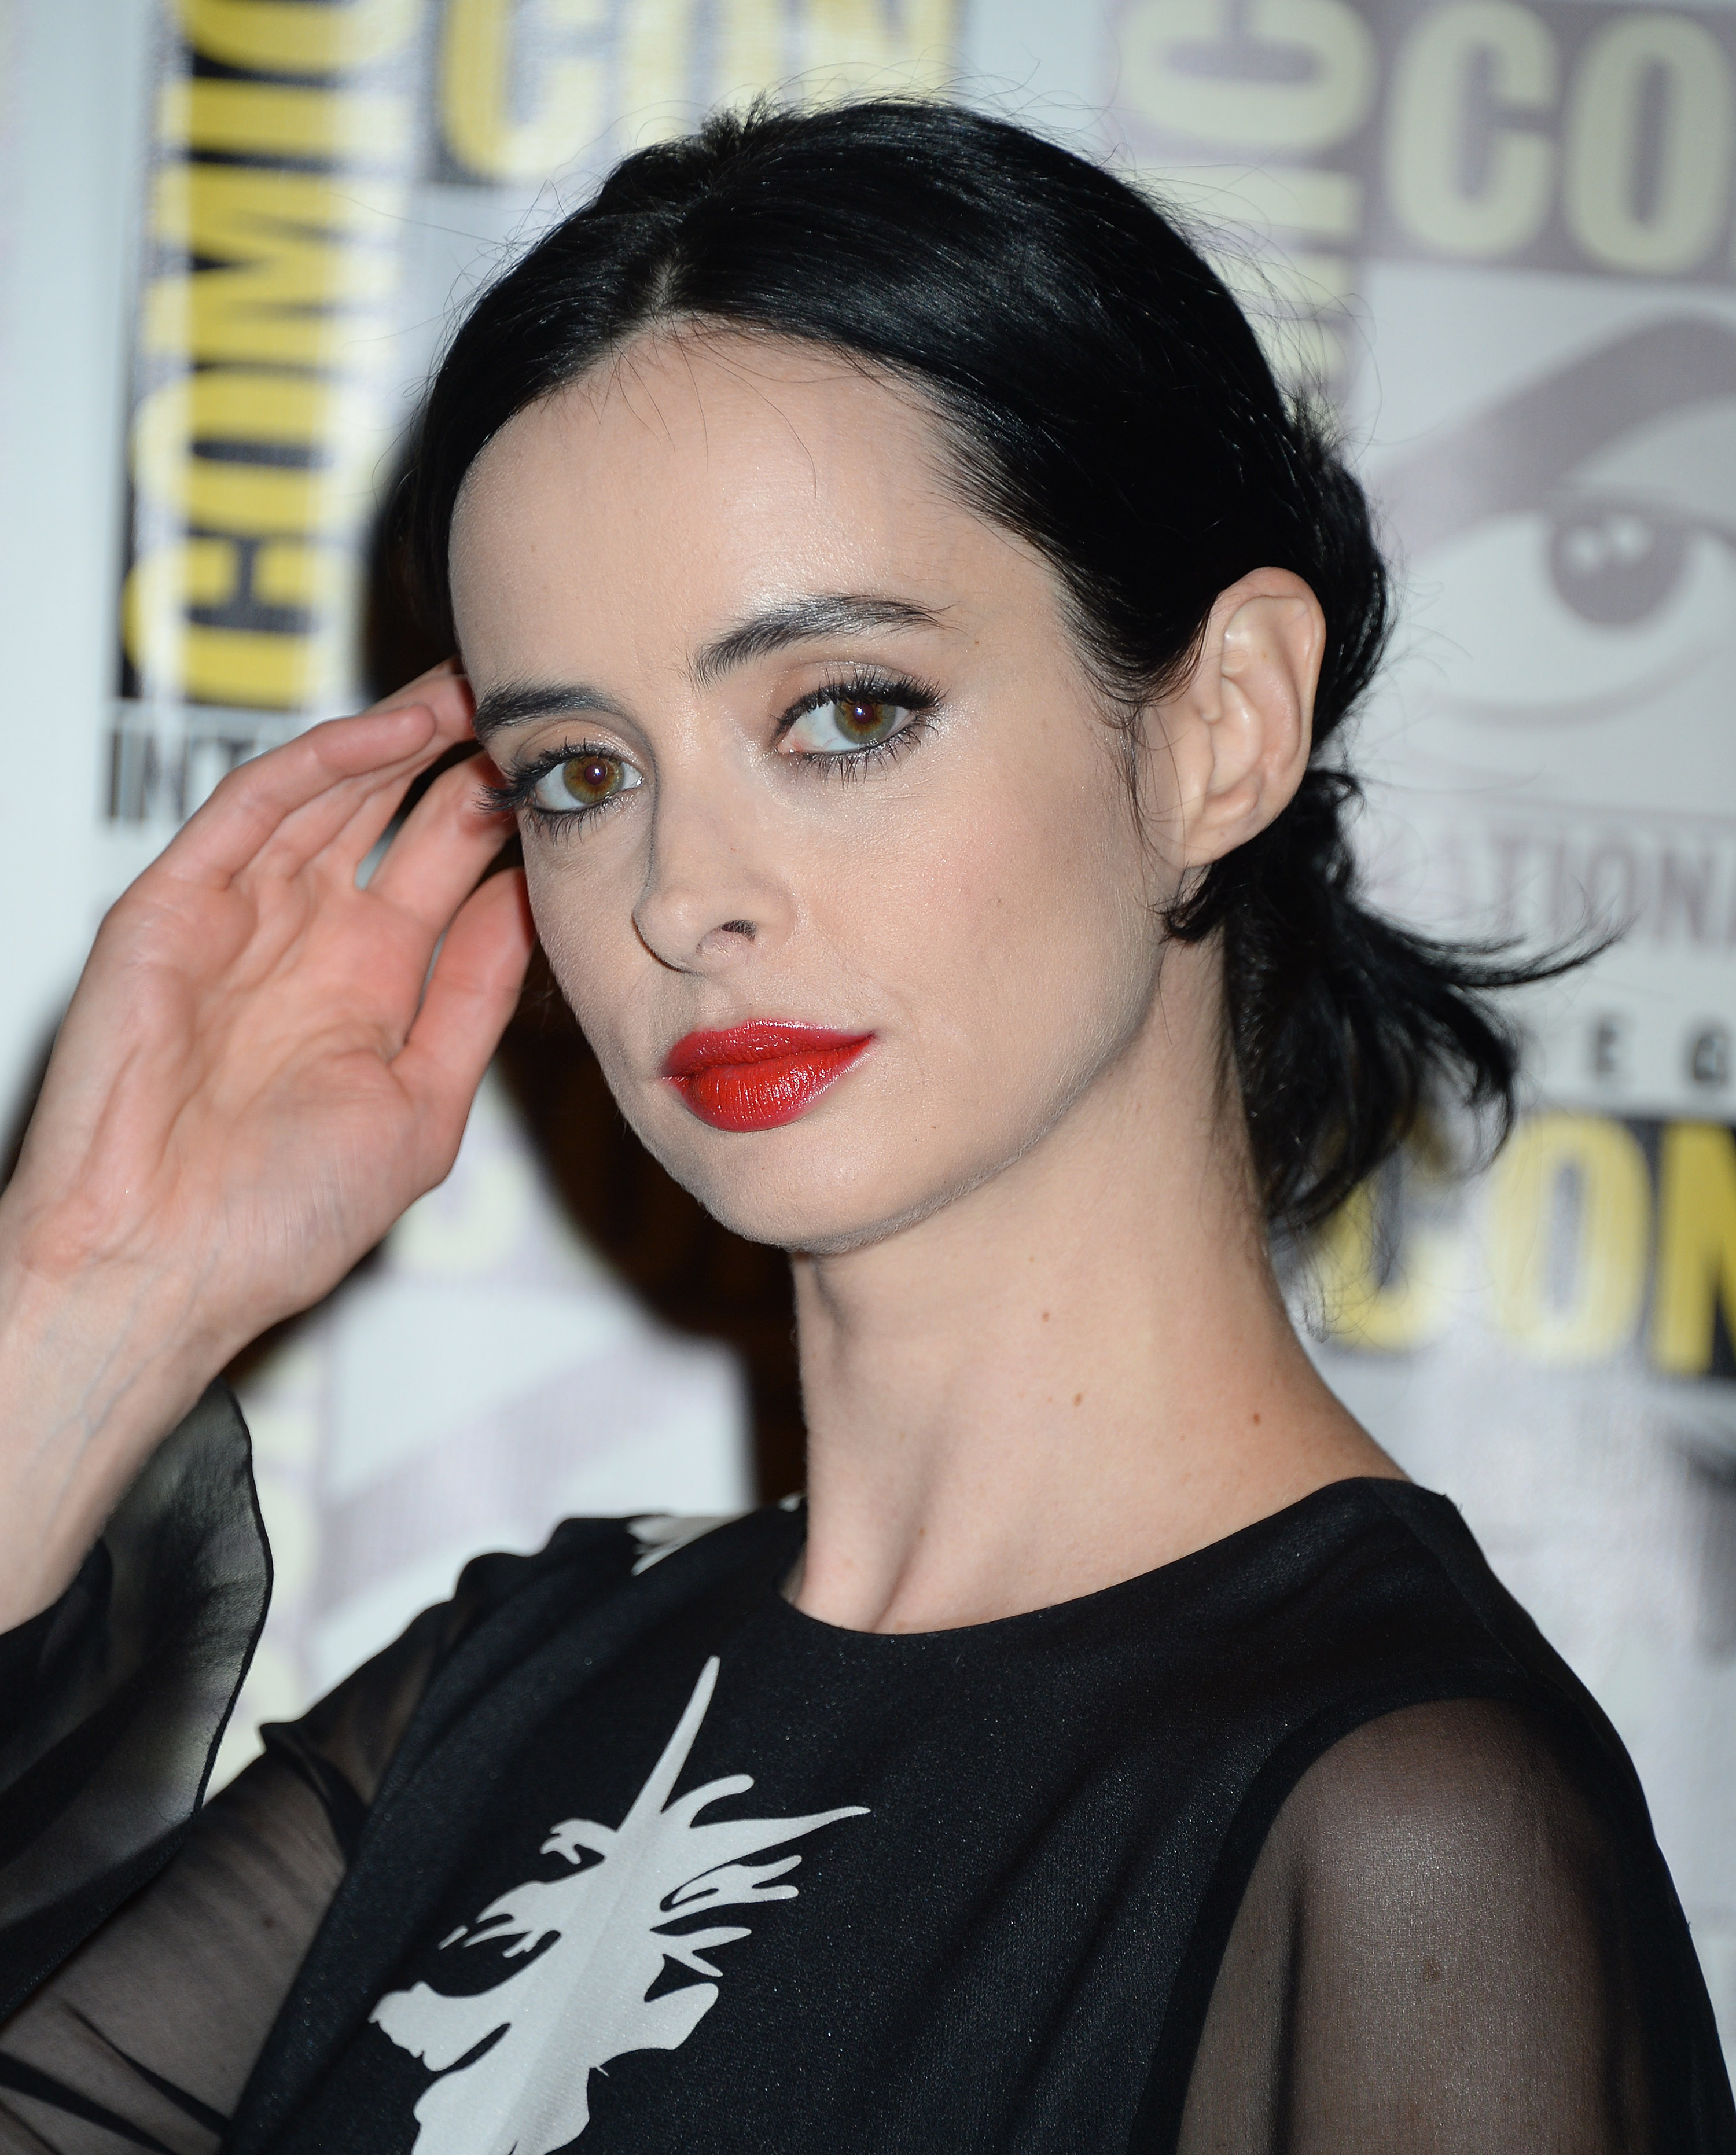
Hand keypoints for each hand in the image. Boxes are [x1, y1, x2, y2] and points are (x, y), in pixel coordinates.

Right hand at [0, 662, 534, 1621]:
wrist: (158, 1271)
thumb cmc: (279, 1221)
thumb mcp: (422, 1105)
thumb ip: (475, 1001)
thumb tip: (535, 909)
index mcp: (375, 988)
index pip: (452, 872)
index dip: (506, 819)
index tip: (571, 778)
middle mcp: (312, 941)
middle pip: (396, 815)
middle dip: (459, 757)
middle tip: (526, 704)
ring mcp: (243, 917)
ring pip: (329, 793)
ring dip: (399, 737)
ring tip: (472, 690)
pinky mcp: (173, 908)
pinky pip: (248, 810)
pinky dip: (318, 764)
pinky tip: (389, 733)